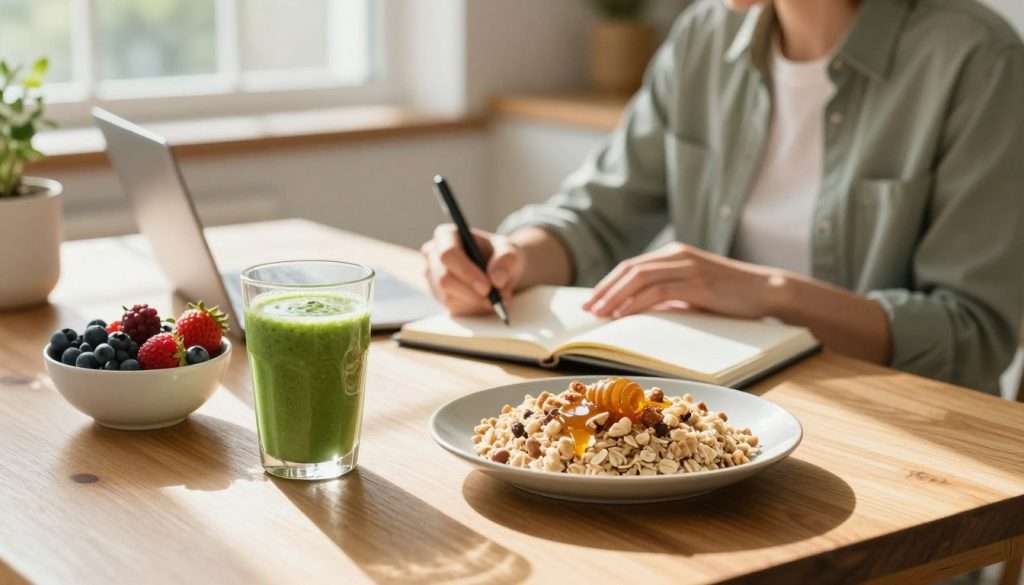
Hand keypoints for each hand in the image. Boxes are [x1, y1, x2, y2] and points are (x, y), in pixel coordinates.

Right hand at [421, 224, 525, 315]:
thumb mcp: (510, 252)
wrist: (499, 269)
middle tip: (495, 300)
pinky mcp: (438, 296)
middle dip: (471, 293)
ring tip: (498, 298)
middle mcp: (433, 255)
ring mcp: (432, 277)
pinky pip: (454, 308)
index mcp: (446, 235)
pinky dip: (474, 308)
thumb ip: (506, 261)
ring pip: (449, 297)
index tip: (487, 287)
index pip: (448, 254)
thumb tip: (497, 279)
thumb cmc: (500, 255)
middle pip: (444, 279)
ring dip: (477, 302)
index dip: (466, 272)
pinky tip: (487, 301)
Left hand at [582, 243, 779, 318]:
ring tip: (600, 314)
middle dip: (605, 290)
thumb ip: (668, 296)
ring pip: (640, 277)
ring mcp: (687, 266)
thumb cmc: (729, 296)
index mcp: (674, 254)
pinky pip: (659, 291)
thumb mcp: (692, 293)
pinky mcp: (697, 281)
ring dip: (616, 297)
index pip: (631, 267)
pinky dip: (637, 302)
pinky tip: (624, 314)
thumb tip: (638, 310)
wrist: (766, 290)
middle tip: (588, 310)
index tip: (591, 302)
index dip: (608, 284)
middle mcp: (677, 255)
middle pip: (630, 269)